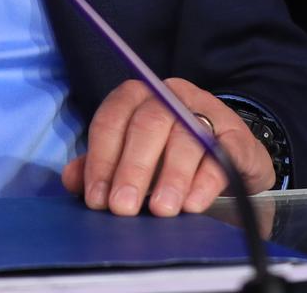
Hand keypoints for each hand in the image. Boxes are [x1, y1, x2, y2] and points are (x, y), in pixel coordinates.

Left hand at [62, 78, 273, 216]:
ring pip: (186, 138)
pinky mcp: (235, 135)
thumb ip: (101, 165)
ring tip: (161, 209)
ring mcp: (205, 111)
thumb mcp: (131, 157)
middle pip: (147, 125)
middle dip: (133, 169)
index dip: (101, 160)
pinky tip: (194, 204)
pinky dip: (205, 181)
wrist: (227, 153)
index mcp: (136, 97)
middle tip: (123, 208)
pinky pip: (221, 154)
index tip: (97, 199)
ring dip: (171, 177)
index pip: (111, 120)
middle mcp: (169, 96)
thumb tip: (71, 180)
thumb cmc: (168, 154)